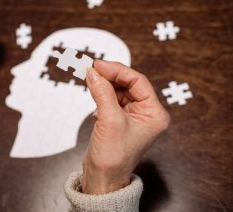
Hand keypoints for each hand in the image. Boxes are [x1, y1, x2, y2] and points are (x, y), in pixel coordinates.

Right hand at [82, 60, 169, 193]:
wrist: (102, 179)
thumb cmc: (113, 157)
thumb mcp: (109, 120)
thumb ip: (102, 92)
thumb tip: (93, 73)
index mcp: (154, 114)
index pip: (138, 82)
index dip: (118, 70)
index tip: (99, 65)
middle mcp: (146, 113)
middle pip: (128, 84)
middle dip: (109, 76)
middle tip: (91, 69)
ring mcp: (132, 116)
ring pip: (117, 90)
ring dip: (103, 85)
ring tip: (90, 80)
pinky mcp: (118, 119)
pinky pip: (110, 99)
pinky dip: (101, 95)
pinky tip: (94, 100)